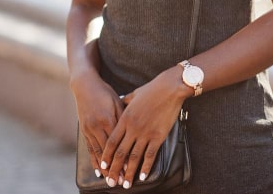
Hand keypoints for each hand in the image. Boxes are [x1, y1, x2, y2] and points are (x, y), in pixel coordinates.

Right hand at [72, 71, 122, 181]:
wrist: (85, 86)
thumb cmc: (105, 93)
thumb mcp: (118, 101)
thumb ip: (125, 116)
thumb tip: (136, 129)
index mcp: (109, 118)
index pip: (119, 142)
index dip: (125, 156)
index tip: (132, 168)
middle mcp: (98, 126)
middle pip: (109, 151)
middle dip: (116, 167)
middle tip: (122, 181)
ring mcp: (89, 130)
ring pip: (99, 153)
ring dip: (105, 169)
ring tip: (110, 181)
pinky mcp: (84, 131)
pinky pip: (90, 149)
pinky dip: (95, 161)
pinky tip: (99, 172)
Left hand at [100, 68, 184, 187]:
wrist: (170, 88)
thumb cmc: (152, 89)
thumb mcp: (133, 95)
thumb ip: (124, 103)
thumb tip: (119, 103)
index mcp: (125, 118)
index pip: (112, 142)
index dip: (106, 156)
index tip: (103, 166)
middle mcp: (133, 128)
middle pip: (120, 153)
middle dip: (114, 169)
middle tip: (110, 181)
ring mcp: (146, 133)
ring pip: (134, 157)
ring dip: (128, 173)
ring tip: (125, 184)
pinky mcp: (158, 136)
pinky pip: (150, 155)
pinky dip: (145, 167)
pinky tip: (142, 176)